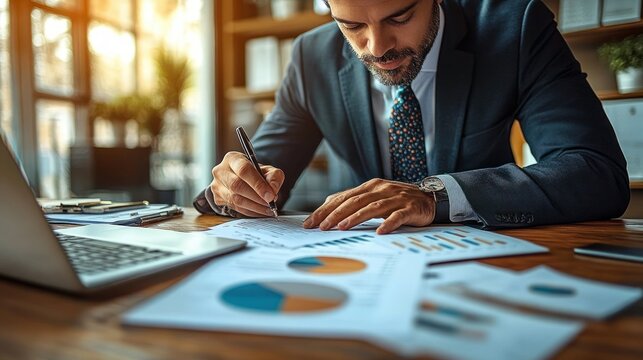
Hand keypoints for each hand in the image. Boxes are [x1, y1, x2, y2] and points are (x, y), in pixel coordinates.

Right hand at [210, 151, 283, 216]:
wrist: (240, 179)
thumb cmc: (255, 173)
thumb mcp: (267, 170)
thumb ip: (274, 176)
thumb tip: (273, 189)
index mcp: (232, 158)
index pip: (243, 170)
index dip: (258, 184)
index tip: (270, 195)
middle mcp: (221, 171)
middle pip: (237, 186)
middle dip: (257, 197)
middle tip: (270, 203)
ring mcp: (217, 185)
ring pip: (235, 199)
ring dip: (255, 206)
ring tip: (268, 209)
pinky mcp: (217, 198)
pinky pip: (235, 208)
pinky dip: (250, 211)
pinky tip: (260, 211)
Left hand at [303, 178, 435, 233]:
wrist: (429, 198)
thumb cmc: (398, 199)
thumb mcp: (374, 196)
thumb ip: (353, 199)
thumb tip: (328, 203)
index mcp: (370, 186)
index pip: (343, 197)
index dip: (325, 210)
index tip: (310, 222)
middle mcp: (381, 190)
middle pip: (355, 201)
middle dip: (336, 214)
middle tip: (322, 226)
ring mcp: (396, 198)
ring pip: (372, 207)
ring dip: (356, 217)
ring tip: (342, 227)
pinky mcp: (409, 208)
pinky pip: (397, 216)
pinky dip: (388, 223)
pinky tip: (379, 232)